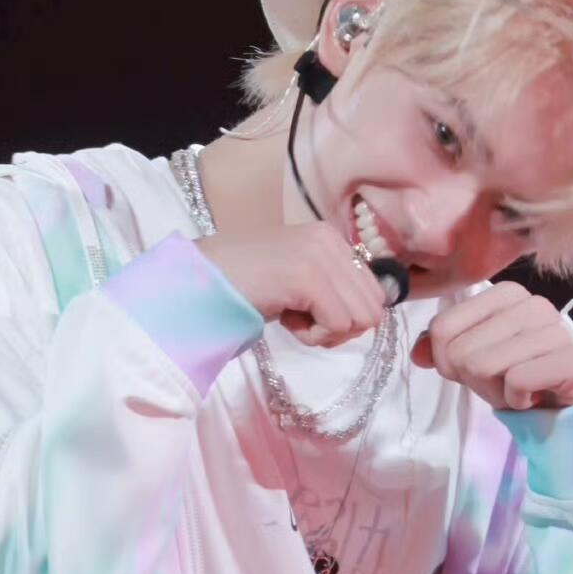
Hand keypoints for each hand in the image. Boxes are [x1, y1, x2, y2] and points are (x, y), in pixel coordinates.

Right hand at [196, 224, 387, 346]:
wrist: (197, 284)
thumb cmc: (243, 287)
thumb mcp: (297, 280)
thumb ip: (333, 289)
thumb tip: (369, 316)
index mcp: (331, 237)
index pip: (375, 292)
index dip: (347, 316)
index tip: (311, 312)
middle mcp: (330, 239)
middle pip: (373, 308)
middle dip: (342, 327)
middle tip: (303, 320)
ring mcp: (319, 255)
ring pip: (361, 319)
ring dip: (327, 332)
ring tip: (293, 317)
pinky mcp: (307, 276)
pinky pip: (338, 325)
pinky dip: (314, 336)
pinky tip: (286, 320)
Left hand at [409, 281, 572, 410]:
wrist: (572, 401)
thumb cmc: (522, 375)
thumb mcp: (475, 359)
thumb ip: (442, 349)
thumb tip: (418, 354)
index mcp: (505, 293)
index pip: (442, 328)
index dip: (449, 362)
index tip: (480, 368)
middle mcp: (531, 303)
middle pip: (461, 352)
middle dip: (476, 380)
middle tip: (504, 382)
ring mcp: (554, 329)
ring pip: (483, 366)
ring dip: (496, 392)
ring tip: (520, 389)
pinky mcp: (571, 358)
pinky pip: (516, 381)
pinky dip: (518, 400)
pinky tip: (534, 396)